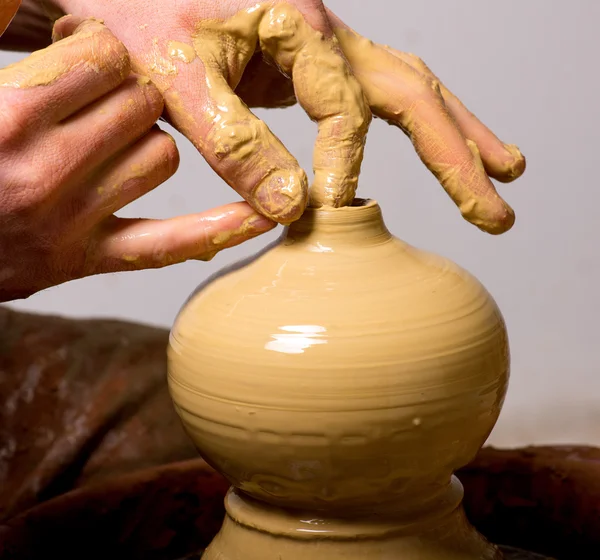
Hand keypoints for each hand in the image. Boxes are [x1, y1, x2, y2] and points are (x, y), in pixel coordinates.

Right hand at [0, 18, 273, 301]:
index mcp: (10, 115)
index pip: (106, 58)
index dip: (102, 52)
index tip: (88, 59)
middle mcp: (48, 170)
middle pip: (142, 105)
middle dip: (127, 93)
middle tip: (95, 103)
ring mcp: (73, 220)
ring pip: (161, 157)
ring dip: (145, 142)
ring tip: (104, 147)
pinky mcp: (88, 258)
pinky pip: (170, 244)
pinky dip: (218, 229)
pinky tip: (261, 216)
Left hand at [49, 0, 523, 234]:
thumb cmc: (137, 15)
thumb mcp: (175, 77)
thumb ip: (231, 142)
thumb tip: (291, 209)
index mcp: (298, 24)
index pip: (346, 109)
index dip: (346, 164)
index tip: (335, 210)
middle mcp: (325, 34)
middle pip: (413, 93)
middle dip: (457, 155)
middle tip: (497, 209)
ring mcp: (323, 53)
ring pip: (411, 91)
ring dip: (458, 136)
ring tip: (503, 174)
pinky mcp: (311, 72)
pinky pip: (377, 101)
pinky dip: (417, 128)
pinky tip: (441, 147)